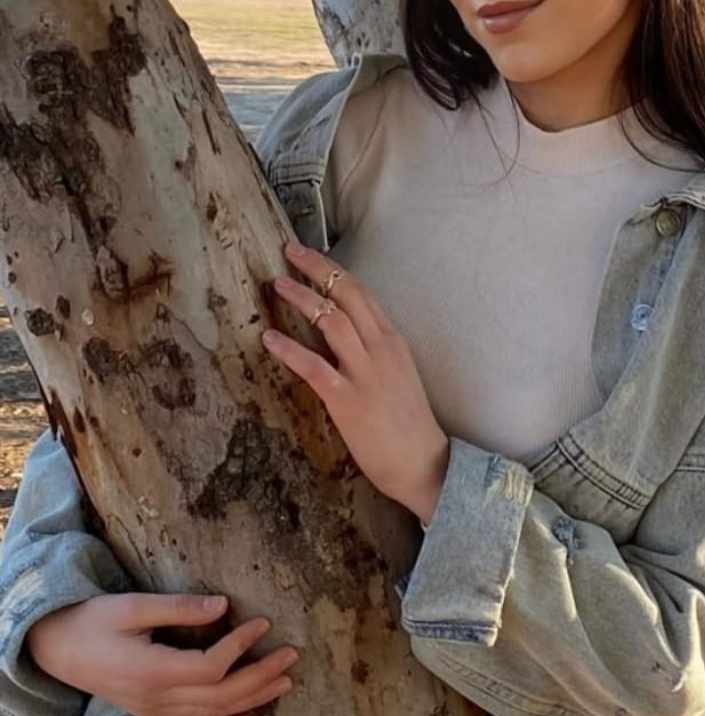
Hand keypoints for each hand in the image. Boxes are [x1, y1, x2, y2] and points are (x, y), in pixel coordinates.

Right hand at [26, 593, 298, 715]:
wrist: (58, 650)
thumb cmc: (94, 621)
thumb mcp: (132, 607)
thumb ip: (179, 608)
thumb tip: (223, 604)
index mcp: (153, 672)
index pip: (211, 667)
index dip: (241, 647)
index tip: (264, 622)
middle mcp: (157, 699)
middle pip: (221, 696)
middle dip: (260, 676)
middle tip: (291, 655)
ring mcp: (157, 711)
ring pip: (214, 715)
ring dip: (253, 701)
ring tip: (285, 683)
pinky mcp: (156, 713)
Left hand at [264, 242, 449, 522]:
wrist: (424, 463)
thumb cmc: (409, 425)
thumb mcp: (397, 377)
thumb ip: (373, 355)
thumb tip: (343, 342)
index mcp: (393, 342)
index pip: (362, 294)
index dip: (334, 271)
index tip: (311, 257)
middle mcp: (381, 349)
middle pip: (347, 295)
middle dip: (317, 269)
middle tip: (290, 252)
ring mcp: (365, 373)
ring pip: (331, 321)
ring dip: (302, 298)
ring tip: (277, 284)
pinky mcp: (348, 400)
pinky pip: (314, 366)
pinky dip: (289, 349)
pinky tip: (268, 338)